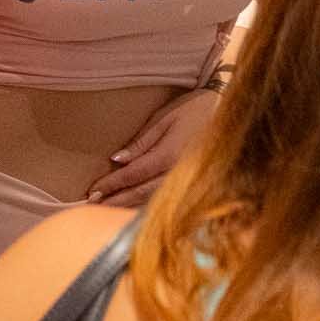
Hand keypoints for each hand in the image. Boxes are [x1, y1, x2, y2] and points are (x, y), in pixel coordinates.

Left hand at [85, 87, 219, 206]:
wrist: (227, 113)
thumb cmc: (193, 110)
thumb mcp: (164, 118)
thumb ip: (142, 141)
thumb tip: (117, 159)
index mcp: (168, 155)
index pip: (132, 175)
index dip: (111, 184)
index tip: (92, 191)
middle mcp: (176, 172)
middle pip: (139, 193)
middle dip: (114, 200)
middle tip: (92, 206)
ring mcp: (185, 180)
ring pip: (151, 200)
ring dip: (127, 206)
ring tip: (106, 210)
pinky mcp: (191, 183)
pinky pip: (164, 198)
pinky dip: (144, 206)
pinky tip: (131, 208)